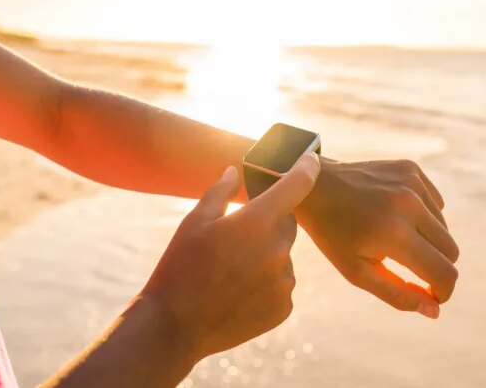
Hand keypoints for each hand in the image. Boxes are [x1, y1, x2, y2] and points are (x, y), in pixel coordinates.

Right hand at [142, 152, 319, 364]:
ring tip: (232, 272)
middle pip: (287, 224)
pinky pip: (282, 284)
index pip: (296, 185)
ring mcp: (284, 281)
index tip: (311, 159)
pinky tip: (239, 292)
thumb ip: (220, 191)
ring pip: (283, 257)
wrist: (174, 326)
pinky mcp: (284, 307)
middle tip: (238, 237)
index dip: (306, 168)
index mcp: (257, 222)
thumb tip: (233, 170)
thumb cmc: (180, 267)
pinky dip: (267, 284)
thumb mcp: (194, 221)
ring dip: (267, 257)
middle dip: (268, 224)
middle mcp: (278, 250)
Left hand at [296, 158, 457, 318]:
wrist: (313, 185)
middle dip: (436, 266)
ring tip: (394, 238)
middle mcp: (408, 205)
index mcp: (394, 234)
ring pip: (444, 228)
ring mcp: (411, 182)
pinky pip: (436, 203)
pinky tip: (396, 214)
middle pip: (450, 251)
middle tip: (411, 268)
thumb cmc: (332, 234)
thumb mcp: (356, 271)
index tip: (431, 296)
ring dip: (428, 240)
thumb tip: (435, 311)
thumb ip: (397, 294)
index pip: (443, 273)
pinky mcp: (411, 168)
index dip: (442, 292)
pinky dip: (424, 215)